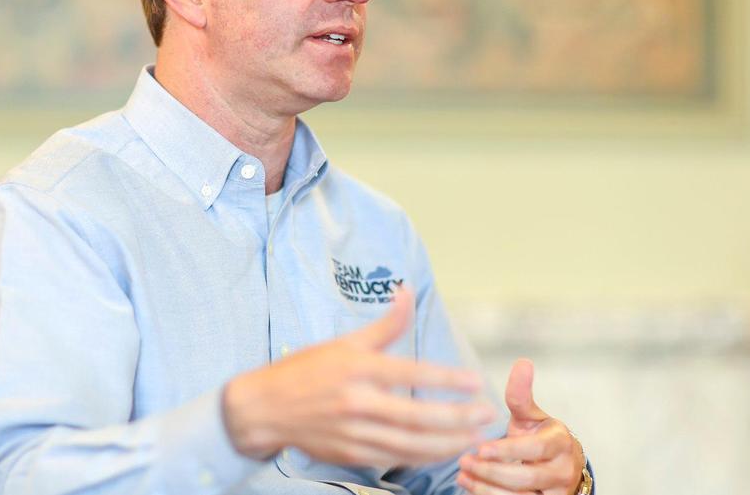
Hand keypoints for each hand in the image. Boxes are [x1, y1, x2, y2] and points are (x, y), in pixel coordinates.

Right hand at [222, 290, 497, 468]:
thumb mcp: (345, 342)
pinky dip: (425, 456)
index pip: (410, 372)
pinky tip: (445, 450)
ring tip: (474, 436)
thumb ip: (385, 324)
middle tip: (485, 413)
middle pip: (417, 415)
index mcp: (357, 368)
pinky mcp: (350, 453)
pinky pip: (396, 458)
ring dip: (448, 442)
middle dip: (457, 417)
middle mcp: (356, 401)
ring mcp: (353, 431)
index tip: (474, 381)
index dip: (446, 379)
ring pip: (411, 443)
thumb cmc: (305, 371)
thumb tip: (407, 291)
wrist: (264, 408)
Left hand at [456, 359, 583, 494]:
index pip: (535, 448)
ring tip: (463, 475)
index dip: (508, 450)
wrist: (561, 467)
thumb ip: (521, 395)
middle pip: (526, 478)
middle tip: (464, 461)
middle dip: (492, 472)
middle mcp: (562, 470)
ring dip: (488, 489)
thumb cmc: (540, 437)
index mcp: (559, 442)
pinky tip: (470, 487)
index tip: (480, 448)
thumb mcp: (531, 416)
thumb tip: (523, 362)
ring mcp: (556, 493)